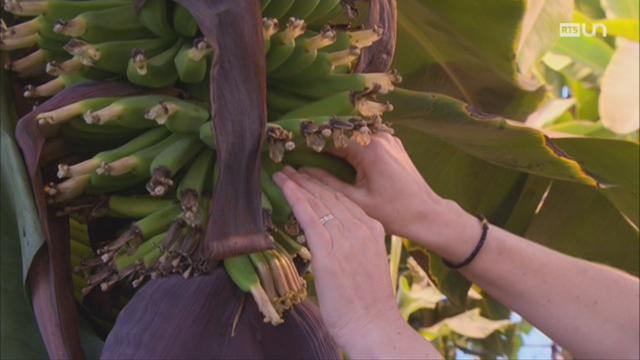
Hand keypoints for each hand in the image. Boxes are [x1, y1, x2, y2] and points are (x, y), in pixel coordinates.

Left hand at [273, 166, 436, 358]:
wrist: (374, 325)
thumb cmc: (368, 302)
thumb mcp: (366, 262)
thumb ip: (353, 245)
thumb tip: (333, 238)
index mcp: (373, 229)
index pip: (344, 199)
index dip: (324, 185)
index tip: (309, 176)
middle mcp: (361, 228)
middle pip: (330, 196)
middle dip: (308, 179)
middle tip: (290, 168)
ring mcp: (346, 239)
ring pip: (318, 202)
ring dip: (298, 185)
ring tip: (282, 173)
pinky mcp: (329, 253)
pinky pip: (310, 218)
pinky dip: (296, 199)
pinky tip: (285, 187)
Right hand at [299, 133, 470, 249]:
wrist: (428, 215)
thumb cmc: (395, 213)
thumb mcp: (357, 202)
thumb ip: (326, 185)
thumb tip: (298, 173)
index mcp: (370, 148)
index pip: (330, 134)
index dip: (307, 139)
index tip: (286, 144)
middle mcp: (379, 136)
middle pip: (340, 131)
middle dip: (317, 140)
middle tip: (293, 149)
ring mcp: (387, 138)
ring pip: (351, 134)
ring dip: (332, 142)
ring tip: (308, 153)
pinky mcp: (391, 145)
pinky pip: (363, 140)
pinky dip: (347, 146)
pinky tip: (332, 157)